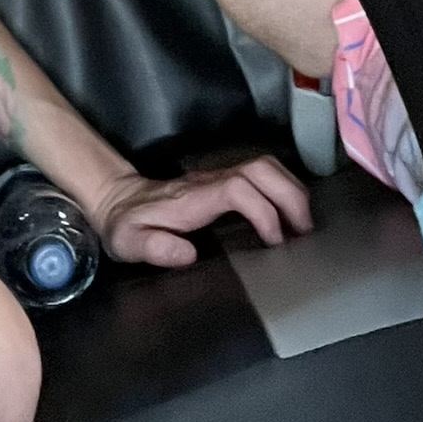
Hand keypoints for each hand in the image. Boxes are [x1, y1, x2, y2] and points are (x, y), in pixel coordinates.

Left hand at [88, 155, 312, 266]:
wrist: (116, 201)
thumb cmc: (127, 225)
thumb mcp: (129, 242)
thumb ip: (154, 246)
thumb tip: (186, 253)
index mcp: (192, 198)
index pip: (237, 189)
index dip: (263, 211)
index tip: (276, 241)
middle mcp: (209, 181)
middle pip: (259, 169)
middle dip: (290, 195)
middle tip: (306, 230)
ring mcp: (217, 178)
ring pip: (264, 167)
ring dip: (290, 191)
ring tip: (304, 224)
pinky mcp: (222, 182)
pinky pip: (260, 176)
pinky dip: (282, 190)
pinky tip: (290, 215)